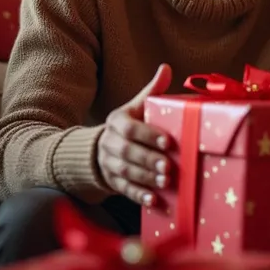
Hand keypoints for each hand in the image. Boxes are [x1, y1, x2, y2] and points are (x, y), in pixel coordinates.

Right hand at [97, 64, 172, 206]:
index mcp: (116, 121)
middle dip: (148, 160)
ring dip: (146, 179)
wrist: (100, 148)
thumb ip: (152, 91)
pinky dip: (139, 196)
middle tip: (169, 166)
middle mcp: (109, 142)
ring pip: (125, 172)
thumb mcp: (136, 106)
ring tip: (166, 182)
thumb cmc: (128, 125)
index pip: (130, 128)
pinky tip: (154, 201)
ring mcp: (108, 163)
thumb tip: (166, 68)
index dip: (148, 135)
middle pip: (127, 152)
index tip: (168, 142)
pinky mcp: (112, 181)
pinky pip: (124, 190)